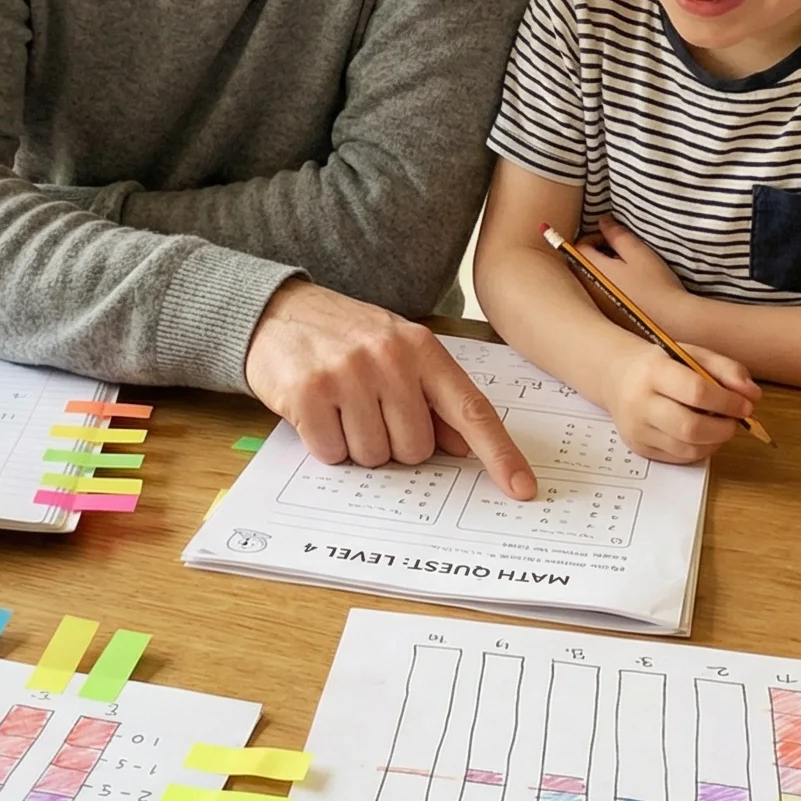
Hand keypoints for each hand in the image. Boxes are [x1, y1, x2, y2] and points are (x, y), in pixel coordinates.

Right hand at [244, 280, 537, 499]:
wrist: (277, 312)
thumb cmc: (345, 337)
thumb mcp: (396, 351)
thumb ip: (432, 395)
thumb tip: (462, 445)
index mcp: (421, 349)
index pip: (470, 409)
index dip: (499, 453)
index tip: (522, 488)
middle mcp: (389, 358)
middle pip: (415, 449)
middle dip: (393, 444)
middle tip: (369, 410)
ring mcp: (348, 374)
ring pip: (373, 456)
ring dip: (356, 444)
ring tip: (341, 406)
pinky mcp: (309, 393)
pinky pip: (332, 453)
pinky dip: (325, 443)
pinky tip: (318, 411)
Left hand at [578, 215, 687, 320]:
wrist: (671, 319)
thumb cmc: (655, 283)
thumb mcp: (637, 252)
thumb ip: (617, 234)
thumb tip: (602, 221)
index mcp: (592, 270)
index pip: (579, 247)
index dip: (595, 236)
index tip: (613, 238)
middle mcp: (588, 288)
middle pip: (581, 263)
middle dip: (597, 253)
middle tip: (619, 251)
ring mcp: (595, 305)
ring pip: (590, 279)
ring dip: (602, 269)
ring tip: (626, 268)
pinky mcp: (606, 316)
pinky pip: (598, 295)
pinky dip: (607, 285)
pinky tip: (628, 287)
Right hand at [602, 337, 759, 464]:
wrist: (617, 376)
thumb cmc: (660, 364)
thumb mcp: (693, 354)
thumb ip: (727, 370)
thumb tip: (752, 395)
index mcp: (653, 371)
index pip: (696, 392)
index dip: (727, 402)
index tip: (744, 405)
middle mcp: (639, 402)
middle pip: (690, 427)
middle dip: (724, 428)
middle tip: (735, 420)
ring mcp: (637, 429)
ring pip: (687, 448)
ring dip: (715, 441)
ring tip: (720, 425)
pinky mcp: (639, 447)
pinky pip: (679, 457)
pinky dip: (701, 449)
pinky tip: (704, 435)